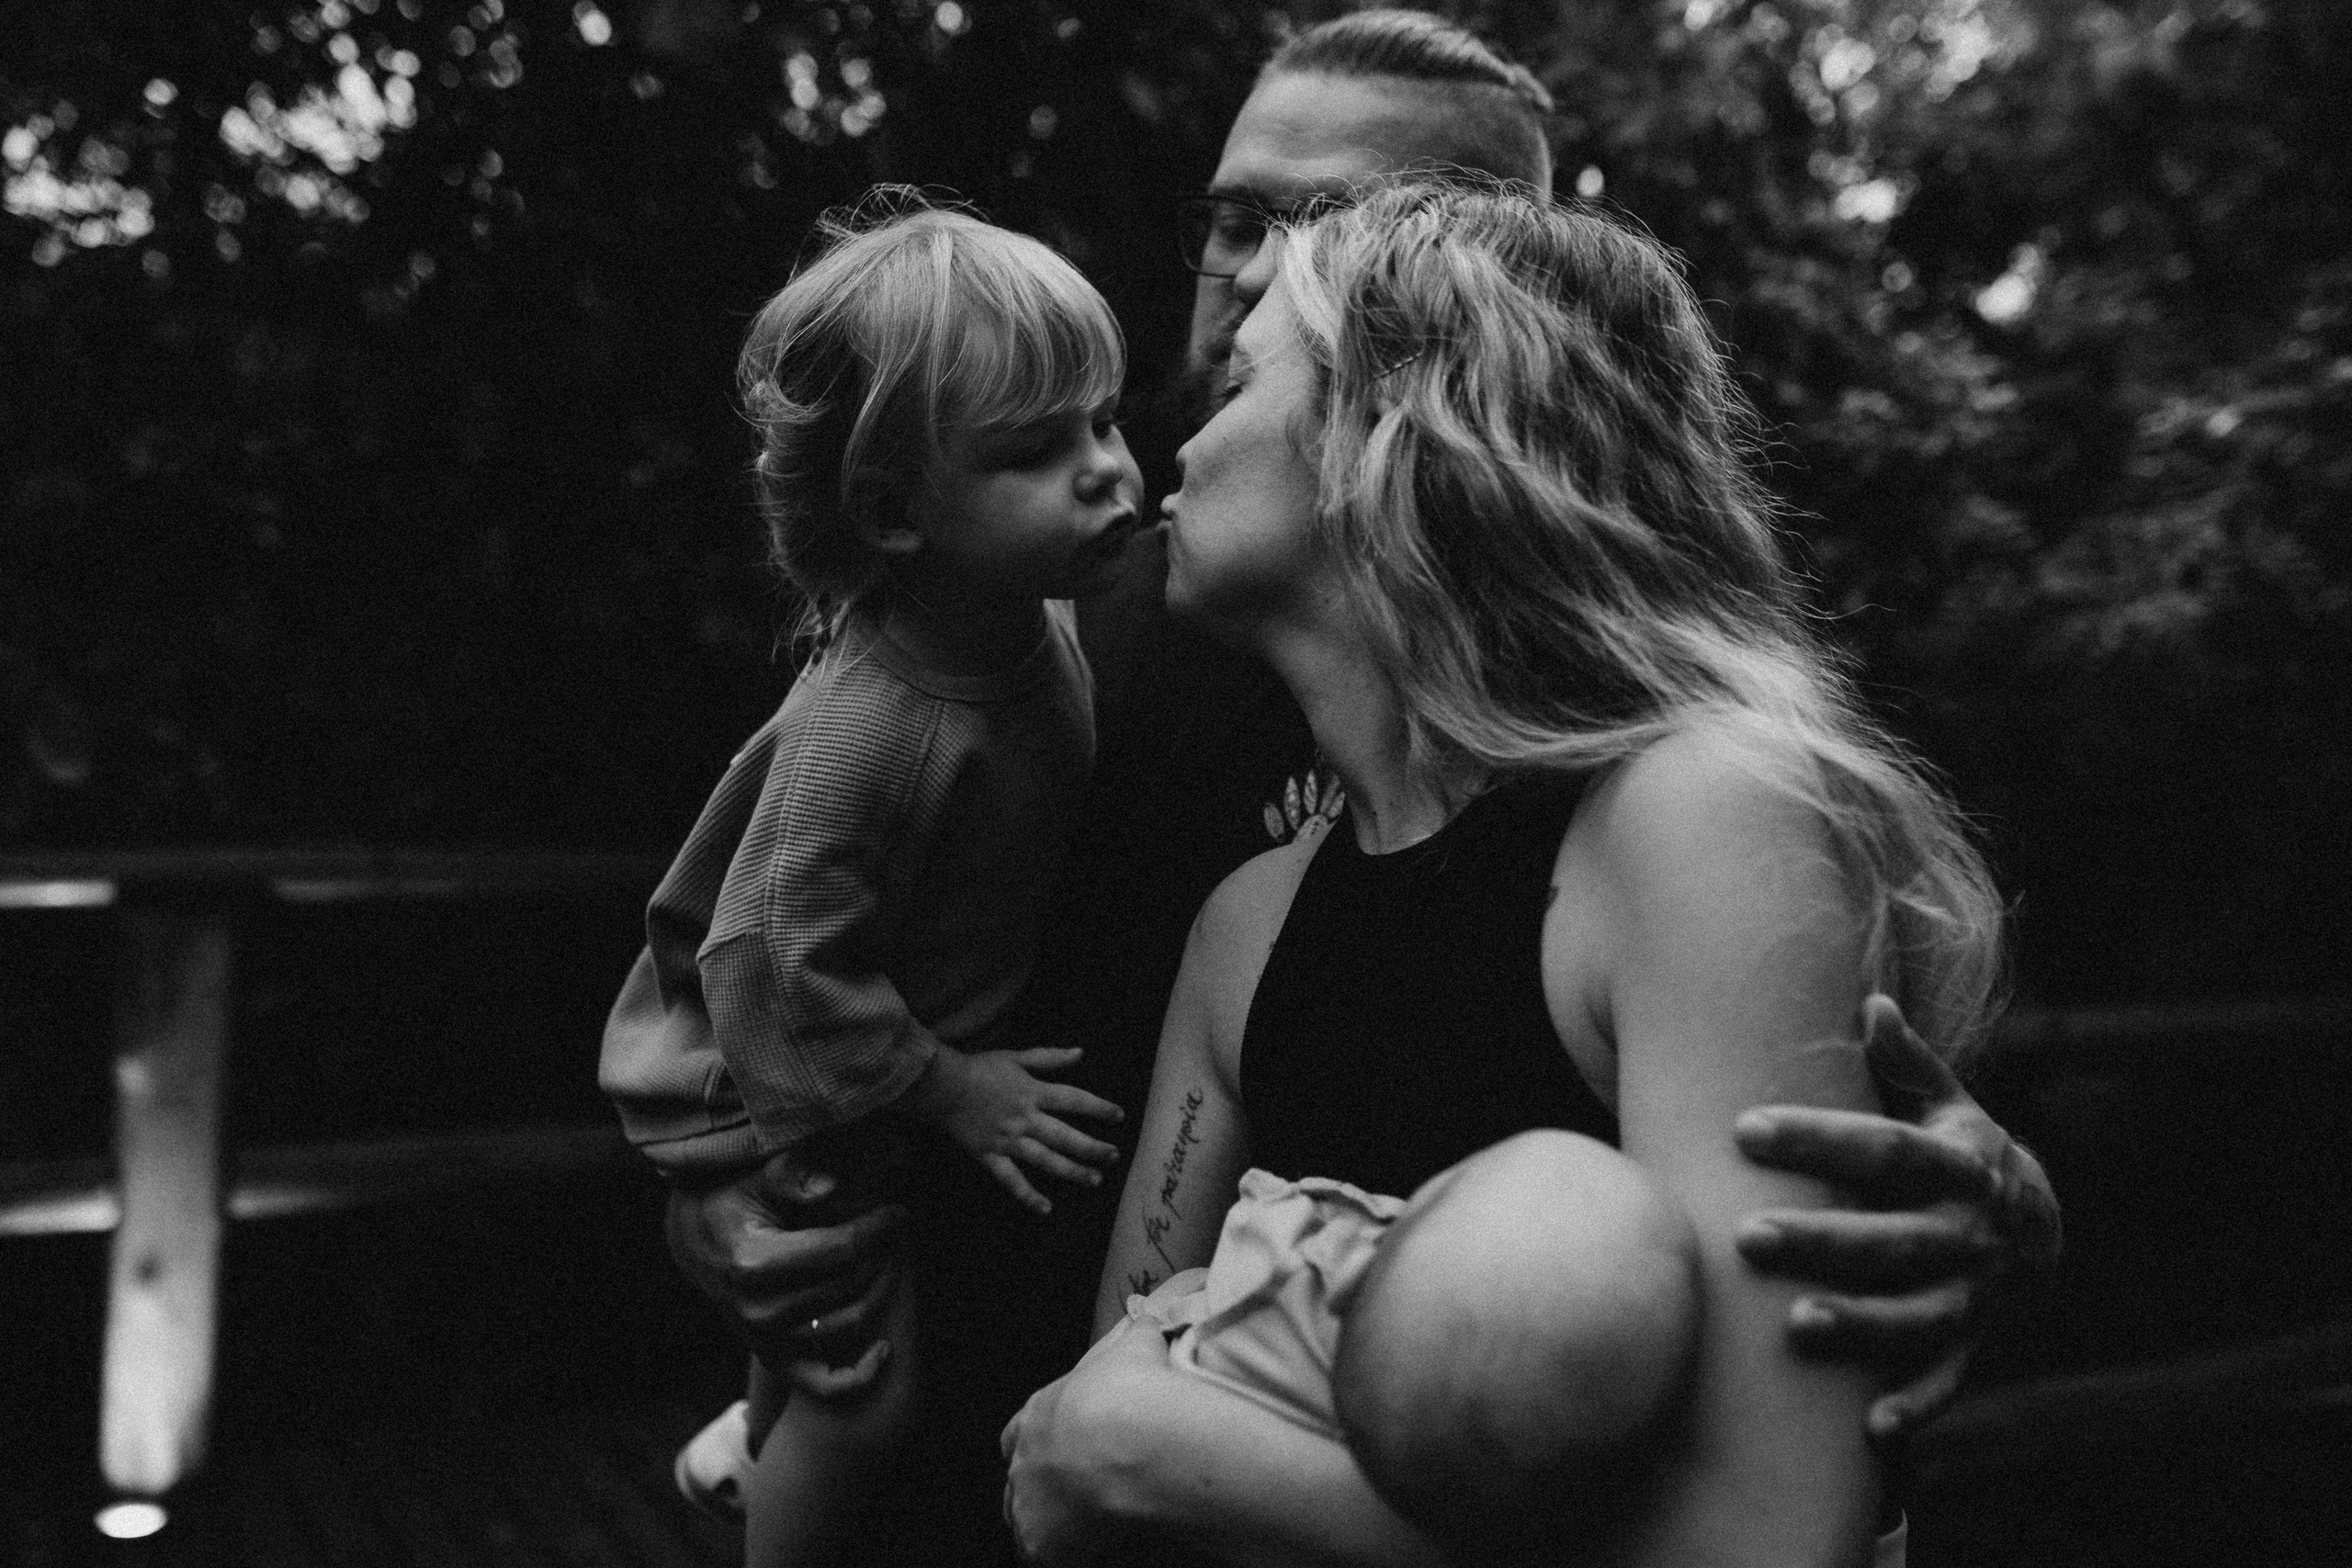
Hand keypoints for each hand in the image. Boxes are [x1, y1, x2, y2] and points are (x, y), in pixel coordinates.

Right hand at [665, 1147, 909, 1397]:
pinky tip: (885, 1347)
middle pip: (850, 1284)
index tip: (897, 1211)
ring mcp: (765, 1340)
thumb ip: (790, 1175)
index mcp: (751, 1263)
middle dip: (884, 1253)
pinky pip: (824, 1383)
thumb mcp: (754, 1175)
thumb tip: (831, 1187)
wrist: (696, 1241)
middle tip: (897, 1229)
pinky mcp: (774, 1358)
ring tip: (893, 1259)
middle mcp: (757, 1311)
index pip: (840, 1250)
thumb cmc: (732, 1199)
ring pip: (848, 1325)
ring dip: (882, 1291)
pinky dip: (860, 1374)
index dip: (878, 1229)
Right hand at [909, 1046, 1123, 1214]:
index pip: (1073, 1100)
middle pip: (1065, 1135)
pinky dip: (1027, 1195)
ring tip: (1095, 1181)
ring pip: (1045, 1160)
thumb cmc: (980, 1068)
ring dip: (1071, 1171)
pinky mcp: (990, 1155)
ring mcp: (1008, 1140)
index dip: (1098, 1108)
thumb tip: (1080, 1053)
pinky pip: (1011, 1179)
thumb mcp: (1016, 1056)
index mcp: (1032, 1092)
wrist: (942, 1086)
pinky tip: (1045, 1208)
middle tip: (1114, 1156)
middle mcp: (1024, 1118)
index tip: (1119, 1116)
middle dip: (1092, 1147)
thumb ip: (1049, 1057)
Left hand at [1000, 1318, 1172, 1565]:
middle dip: (1041, 1488)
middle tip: (1077, 1496)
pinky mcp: (1040, 1545)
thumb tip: (1148, 1321)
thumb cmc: (1131, 1387)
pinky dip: (1066, 1556)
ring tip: (1088, 1531)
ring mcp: (1027, 1505)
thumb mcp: (1136, 1346)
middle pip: (1019, 1482)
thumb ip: (1136, 1337)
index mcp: (1038, 1413)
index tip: (1060, 1449)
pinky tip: (1096, 1553)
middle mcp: (1023, 1461)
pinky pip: (1045, 1556)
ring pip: (1026, 1522)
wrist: (1130, 1436)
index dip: (1039, 1442)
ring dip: (1050, 1525)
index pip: (1018, 1433)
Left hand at [1732, 994, 2061, 1442]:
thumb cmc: (1959, 1154)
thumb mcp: (1950, 1103)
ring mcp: (1973, 1295)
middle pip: (1892, 1238)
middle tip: (1744, 1236)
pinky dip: (1915, 1407)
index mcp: (1956, 1166)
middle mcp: (1967, 1234)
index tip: (1743, 1128)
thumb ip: (1907, 1061)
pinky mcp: (1971, 1345)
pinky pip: (1946, 1382)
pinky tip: (1869, 1429)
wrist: (2041, 1224)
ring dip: (1860, 1324)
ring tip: (1793, 1325)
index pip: (1882, 1149)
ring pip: (1916, 1315)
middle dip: (1821, 1240)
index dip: (1816, 1138)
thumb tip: (1870, 1002)